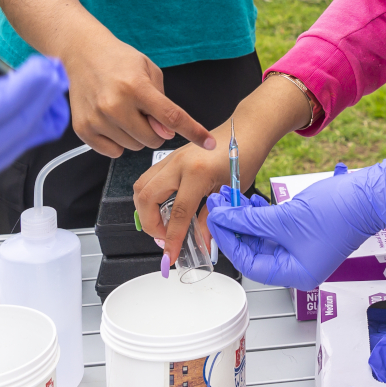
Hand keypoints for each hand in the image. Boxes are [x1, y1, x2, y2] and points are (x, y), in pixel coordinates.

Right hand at [61, 32, 213, 157]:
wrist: (82, 53)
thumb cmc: (118, 60)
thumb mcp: (149, 70)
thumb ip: (163, 103)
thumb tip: (166, 133)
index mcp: (135, 86)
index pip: (171, 117)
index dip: (193, 131)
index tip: (208, 143)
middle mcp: (115, 104)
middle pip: (152, 139)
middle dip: (156, 131)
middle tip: (145, 112)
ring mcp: (97, 118)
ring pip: (133, 147)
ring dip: (136, 135)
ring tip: (125, 111)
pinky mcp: (83, 129)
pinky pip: (113, 152)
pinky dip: (118, 142)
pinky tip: (112, 122)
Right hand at [135, 139, 234, 261]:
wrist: (244, 131)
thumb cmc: (244, 156)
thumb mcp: (230, 192)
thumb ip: (210, 218)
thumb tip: (199, 241)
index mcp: (196, 172)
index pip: (177, 213)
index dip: (172, 239)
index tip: (170, 255)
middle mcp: (178, 163)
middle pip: (146, 199)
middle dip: (150, 225)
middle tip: (165, 238)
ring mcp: (171, 158)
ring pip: (141, 187)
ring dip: (145, 211)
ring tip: (163, 225)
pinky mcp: (169, 158)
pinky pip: (148, 179)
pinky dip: (149, 197)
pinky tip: (163, 208)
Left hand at [206, 157, 385, 289]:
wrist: (370, 196)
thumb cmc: (337, 212)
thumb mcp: (285, 218)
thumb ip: (250, 220)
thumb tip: (224, 218)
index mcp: (294, 274)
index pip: (248, 262)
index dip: (228, 239)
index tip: (215, 218)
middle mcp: (297, 267)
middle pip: (254, 250)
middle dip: (235, 226)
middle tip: (219, 203)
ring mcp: (302, 250)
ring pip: (263, 238)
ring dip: (246, 218)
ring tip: (232, 197)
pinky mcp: (305, 234)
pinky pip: (275, 229)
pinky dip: (261, 216)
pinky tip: (251, 202)